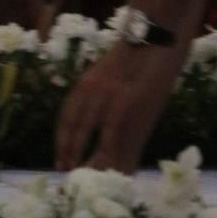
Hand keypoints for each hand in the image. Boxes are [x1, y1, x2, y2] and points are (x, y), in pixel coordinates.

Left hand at [55, 40, 187, 173]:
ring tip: (87, 180)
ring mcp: (108, 98)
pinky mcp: (125, 105)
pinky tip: (110, 172)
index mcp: (85, 84)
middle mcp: (90, 90)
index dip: (62, 143)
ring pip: (91, 137)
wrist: (155, 38)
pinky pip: (112, 137)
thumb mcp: (109, 74)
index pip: (66, 119)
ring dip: (89, 164)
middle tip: (67, 176)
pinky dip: (110, 156)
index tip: (61, 162)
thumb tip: (95, 127)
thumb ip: (98, 96)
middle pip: (73, 130)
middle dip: (71, 156)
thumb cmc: (137, 55)